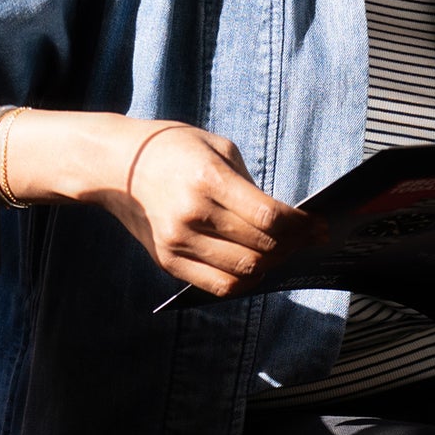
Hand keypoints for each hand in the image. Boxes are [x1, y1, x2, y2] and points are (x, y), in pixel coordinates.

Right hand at [89, 118, 323, 297]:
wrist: (115, 166)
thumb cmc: (174, 150)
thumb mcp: (215, 147)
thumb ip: (250, 184)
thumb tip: (285, 220)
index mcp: (207, 179)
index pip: (269, 216)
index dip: (301, 226)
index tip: (319, 227)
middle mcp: (193, 214)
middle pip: (262, 246)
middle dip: (293, 246)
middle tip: (307, 241)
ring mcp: (179, 242)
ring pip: (245, 271)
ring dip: (272, 265)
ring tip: (282, 252)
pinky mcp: (170, 262)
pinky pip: (221, 286)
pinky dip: (246, 282)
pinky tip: (256, 267)